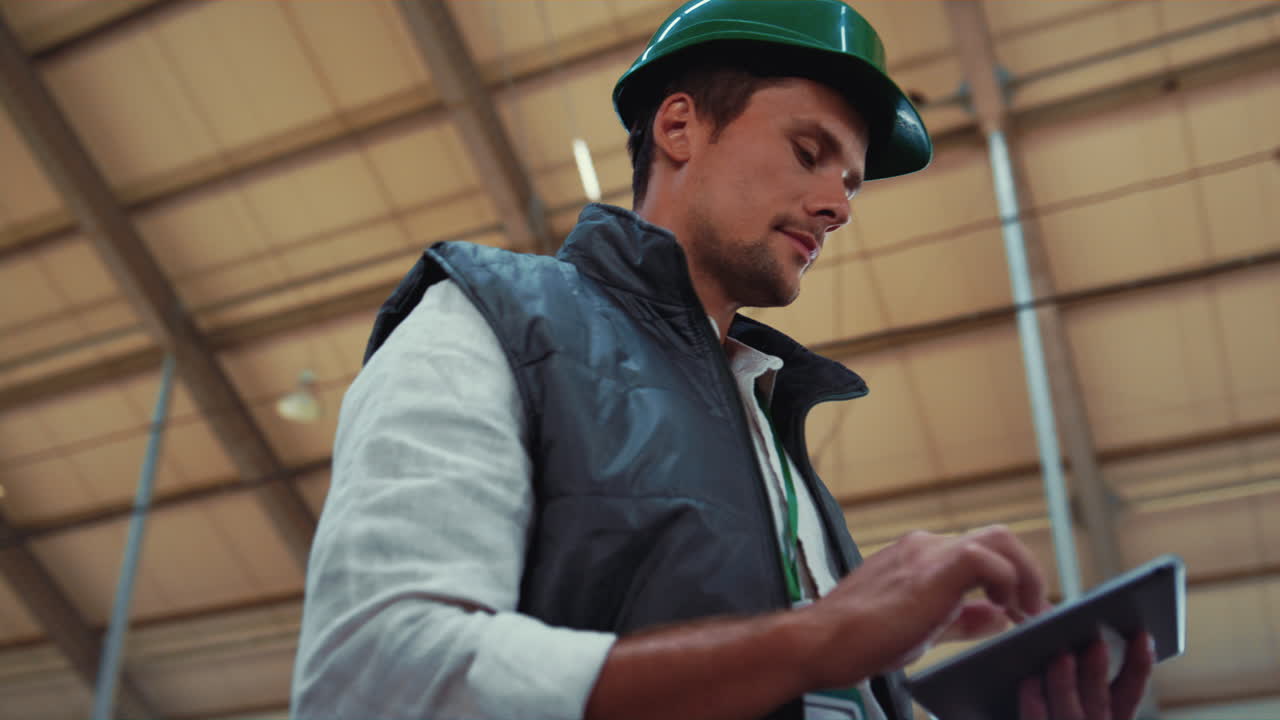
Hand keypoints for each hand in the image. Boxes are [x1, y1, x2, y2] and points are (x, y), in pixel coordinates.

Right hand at [798, 525, 1046, 687]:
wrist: (821, 641)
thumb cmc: (858, 639)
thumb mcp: (923, 628)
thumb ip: (962, 619)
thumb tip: (998, 617)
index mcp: (919, 557)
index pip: (981, 553)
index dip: (1010, 580)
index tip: (1021, 612)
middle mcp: (925, 547)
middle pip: (998, 537)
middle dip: (1025, 572)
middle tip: (1031, 612)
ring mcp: (928, 553)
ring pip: (1000, 538)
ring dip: (1024, 574)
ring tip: (1026, 611)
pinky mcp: (932, 568)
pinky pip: (987, 557)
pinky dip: (1007, 582)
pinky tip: (1003, 611)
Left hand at [1019, 631, 1154, 719]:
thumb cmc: (1037, 699)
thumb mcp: (1062, 685)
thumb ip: (1068, 656)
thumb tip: (1058, 614)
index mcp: (1106, 716)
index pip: (1130, 693)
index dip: (1139, 667)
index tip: (1142, 635)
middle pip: (1098, 701)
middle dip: (1097, 672)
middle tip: (1097, 643)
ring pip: (1069, 712)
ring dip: (1066, 684)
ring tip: (1063, 656)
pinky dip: (1034, 701)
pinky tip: (1029, 678)